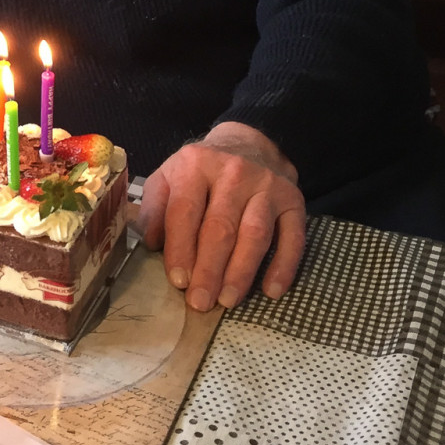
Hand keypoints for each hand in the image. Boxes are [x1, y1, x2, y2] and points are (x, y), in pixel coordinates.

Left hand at [137, 122, 304, 311]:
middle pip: (220, 227)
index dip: (181, 248)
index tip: (178, 281)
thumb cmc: (201, 170)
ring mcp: (267, 186)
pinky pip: (293, 237)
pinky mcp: (294, 201)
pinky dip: (284, 265)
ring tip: (228, 300)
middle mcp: (234, 173)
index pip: (186, 211)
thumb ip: (156, 208)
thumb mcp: (169, 176)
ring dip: (241, 271)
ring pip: (255, 234)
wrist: (249, 143)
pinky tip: (271, 290)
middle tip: (200, 301)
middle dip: (209, 269)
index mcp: (196, 165)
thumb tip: (150, 244)